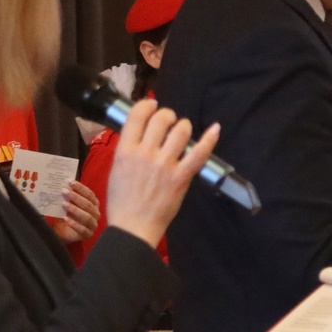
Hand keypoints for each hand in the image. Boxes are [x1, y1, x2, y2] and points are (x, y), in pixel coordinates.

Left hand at [48, 181, 99, 243]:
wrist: (64, 233)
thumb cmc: (67, 217)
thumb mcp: (67, 206)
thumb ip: (68, 198)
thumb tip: (64, 186)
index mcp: (93, 204)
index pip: (90, 195)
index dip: (81, 188)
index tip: (70, 182)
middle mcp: (96, 213)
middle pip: (88, 205)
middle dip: (76, 197)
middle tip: (64, 191)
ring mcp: (93, 225)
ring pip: (87, 216)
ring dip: (75, 209)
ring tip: (64, 204)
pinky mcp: (88, 234)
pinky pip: (82, 229)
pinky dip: (74, 224)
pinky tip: (66, 219)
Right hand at [104, 100, 220, 248]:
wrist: (133, 227)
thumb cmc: (122, 201)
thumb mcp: (116, 169)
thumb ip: (128, 148)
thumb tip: (142, 131)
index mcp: (125, 151)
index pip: (137, 116)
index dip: (147, 105)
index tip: (153, 106)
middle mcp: (145, 154)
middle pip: (162, 119)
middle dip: (168, 116)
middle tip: (169, 122)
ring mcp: (165, 165)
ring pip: (181, 130)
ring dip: (184, 126)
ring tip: (182, 131)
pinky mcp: (182, 176)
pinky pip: (199, 152)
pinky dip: (209, 139)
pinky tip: (215, 129)